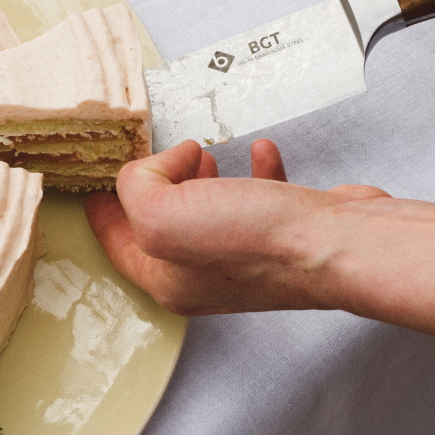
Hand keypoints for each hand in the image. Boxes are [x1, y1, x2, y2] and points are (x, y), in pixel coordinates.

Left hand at [84, 139, 389, 316]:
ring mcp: (249, 258)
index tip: (94, 185)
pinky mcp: (287, 235)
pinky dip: (255, 172)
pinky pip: (260, 198)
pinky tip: (259, 153)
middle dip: (153, 188)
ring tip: (201, 154)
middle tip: (152, 158)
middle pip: (162, 226)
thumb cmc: (262, 241)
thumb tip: (155, 167)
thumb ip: (138, 188)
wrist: (341, 245)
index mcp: (168, 280)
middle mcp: (207, 276)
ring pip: (210, 212)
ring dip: (201, 179)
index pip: (117, 244)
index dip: (101, 210)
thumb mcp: (164, 214)